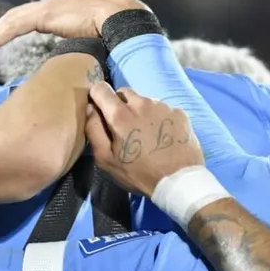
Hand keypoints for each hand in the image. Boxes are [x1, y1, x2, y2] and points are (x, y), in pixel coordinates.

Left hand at [0, 0, 149, 55]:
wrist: (122, 20)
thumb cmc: (113, 35)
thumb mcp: (88, 44)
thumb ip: (76, 52)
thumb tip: (73, 73)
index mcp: (61, 12)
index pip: (28, 19)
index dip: (10, 30)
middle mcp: (51, 6)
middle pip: (15, 18)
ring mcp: (48, 7)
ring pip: (11, 21)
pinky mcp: (46, 14)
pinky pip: (15, 26)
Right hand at [84, 82, 202, 196]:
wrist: (179, 182)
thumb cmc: (138, 173)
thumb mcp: (105, 159)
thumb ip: (93, 130)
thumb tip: (90, 108)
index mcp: (120, 114)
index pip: (101, 88)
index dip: (96, 96)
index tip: (99, 109)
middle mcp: (142, 103)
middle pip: (123, 92)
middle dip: (119, 104)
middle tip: (123, 127)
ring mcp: (163, 106)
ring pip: (144, 100)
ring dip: (140, 111)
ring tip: (145, 133)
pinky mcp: (179, 112)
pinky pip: (162, 108)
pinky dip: (158, 117)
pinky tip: (161, 135)